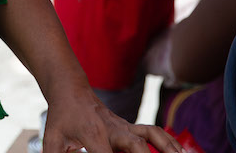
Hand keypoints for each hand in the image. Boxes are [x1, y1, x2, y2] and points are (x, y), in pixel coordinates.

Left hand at [41, 85, 184, 152]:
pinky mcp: (131, 127)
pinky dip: (170, 142)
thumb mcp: (53, 140)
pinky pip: (155, 132)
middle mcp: (113, 129)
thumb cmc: (61, 117)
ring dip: (168, 148)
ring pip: (152, 134)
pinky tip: (182, 152)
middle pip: (136, 145)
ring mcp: (125, 126)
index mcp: (93, 134)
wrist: (71, 90)